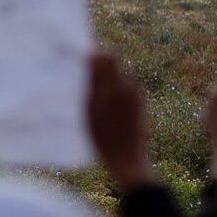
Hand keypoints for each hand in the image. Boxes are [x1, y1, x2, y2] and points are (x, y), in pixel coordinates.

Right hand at [86, 54, 150, 190]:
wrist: (127, 161)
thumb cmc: (104, 137)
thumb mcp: (92, 108)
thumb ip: (95, 80)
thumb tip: (93, 55)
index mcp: (119, 85)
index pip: (108, 56)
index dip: (93, 58)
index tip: (78, 66)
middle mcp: (131, 87)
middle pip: (112, 68)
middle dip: (97, 73)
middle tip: (79, 87)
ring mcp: (137, 97)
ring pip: (117, 81)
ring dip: (104, 86)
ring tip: (89, 104)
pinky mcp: (139, 107)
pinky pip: (122, 93)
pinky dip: (111, 97)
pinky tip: (101, 113)